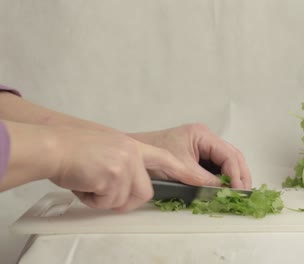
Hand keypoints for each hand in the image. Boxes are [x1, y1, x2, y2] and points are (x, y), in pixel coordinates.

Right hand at [50, 128, 189, 211]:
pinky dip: (91, 200)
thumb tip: (126, 183)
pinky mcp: (113, 176)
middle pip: (145, 191)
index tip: (200, 179)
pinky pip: (106, 202)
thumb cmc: (71, 147)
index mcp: (132, 145)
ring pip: (123, 200)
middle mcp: (132, 153)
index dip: (181, 170)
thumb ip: (123, 161)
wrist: (52, 146)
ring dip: (102, 199)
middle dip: (124, 200)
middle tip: (103, 194)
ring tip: (87, 182)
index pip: (164, 158)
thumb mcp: (106, 146)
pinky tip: (82, 183)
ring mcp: (124, 164)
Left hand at [129, 124, 251, 188]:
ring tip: (239, 192)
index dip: (236, 173)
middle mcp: (205, 138)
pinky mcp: (198, 156)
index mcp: (202, 135)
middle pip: (232, 156)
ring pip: (227, 161)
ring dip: (234, 176)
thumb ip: (203, 179)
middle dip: (240, 174)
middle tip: (245, 193)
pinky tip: (227, 187)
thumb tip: (223, 190)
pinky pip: (217, 166)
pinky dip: (224, 177)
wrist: (132, 155)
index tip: (238, 189)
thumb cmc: (151, 155)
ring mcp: (202, 147)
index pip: (228, 154)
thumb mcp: (180, 168)